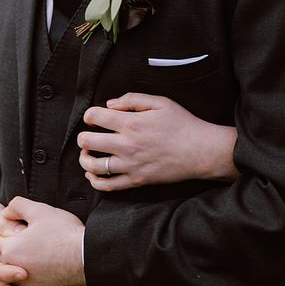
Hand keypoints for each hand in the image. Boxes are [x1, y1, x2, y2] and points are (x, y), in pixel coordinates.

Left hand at [0, 196, 86, 285]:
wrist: (90, 257)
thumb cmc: (64, 233)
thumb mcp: (39, 210)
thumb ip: (17, 206)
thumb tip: (7, 212)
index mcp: (9, 251)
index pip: (3, 238)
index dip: (17, 231)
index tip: (32, 230)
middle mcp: (15, 272)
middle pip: (10, 257)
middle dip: (20, 249)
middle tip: (40, 240)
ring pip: (23, 272)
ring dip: (30, 264)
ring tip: (48, 252)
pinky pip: (37, 285)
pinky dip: (43, 277)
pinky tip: (55, 266)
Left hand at [78, 93, 238, 192]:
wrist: (201, 151)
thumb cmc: (183, 124)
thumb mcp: (160, 102)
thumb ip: (132, 99)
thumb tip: (109, 104)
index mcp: (131, 123)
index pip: (94, 117)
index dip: (89, 115)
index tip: (93, 118)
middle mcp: (127, 145)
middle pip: (87, 141)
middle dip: (83, 137)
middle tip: (88, 136)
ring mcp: (131, 165)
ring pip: (93, 166)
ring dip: (84, 159)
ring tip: (87, 154)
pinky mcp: (137, 180)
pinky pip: (108, 186)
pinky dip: (95, 181)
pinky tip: (93, 174)